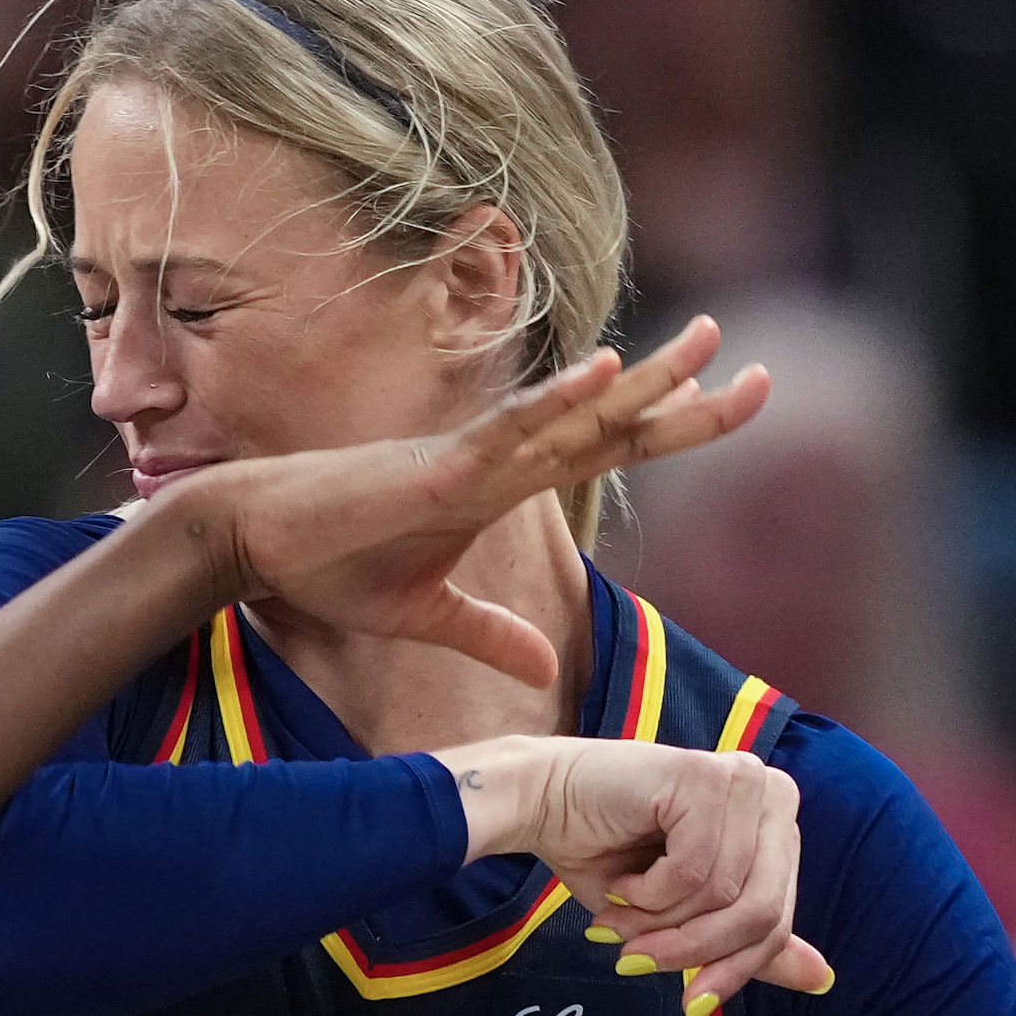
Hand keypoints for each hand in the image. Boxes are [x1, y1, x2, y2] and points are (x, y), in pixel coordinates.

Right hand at [180, 321, 768, 687]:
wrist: (256, 545)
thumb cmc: (328, 566)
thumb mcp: (425, 617)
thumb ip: (489, 636)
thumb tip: (546, 672)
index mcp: (502, 488)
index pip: (608, 450)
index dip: (674, 426)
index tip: (735, 395)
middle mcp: (500, 461)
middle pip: (610, 424)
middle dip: (685, 396)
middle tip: (758, 369)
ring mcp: (472, 458)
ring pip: (573, 416)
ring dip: (639, 382)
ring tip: (706, 343)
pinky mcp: (436, 466)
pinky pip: (508, 430)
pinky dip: (556, 401)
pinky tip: (604, 371)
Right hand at [442, 737, 828, 1007]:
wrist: (538, 803)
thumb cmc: (606, 854)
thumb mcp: (684, 914)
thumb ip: (750, 942)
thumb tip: (825, 980)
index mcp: (776, 821)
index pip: (779, 917)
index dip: (733, 969)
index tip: (691, 1005)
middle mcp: (772, 792)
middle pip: (762, 911)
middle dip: (694, 950)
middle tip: (635, 961)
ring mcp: (743, 779)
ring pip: (724, 896)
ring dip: (658, 921)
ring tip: (620, 908)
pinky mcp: (706, 777)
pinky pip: (693, 872)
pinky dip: (647, 892)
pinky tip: (621, 876)